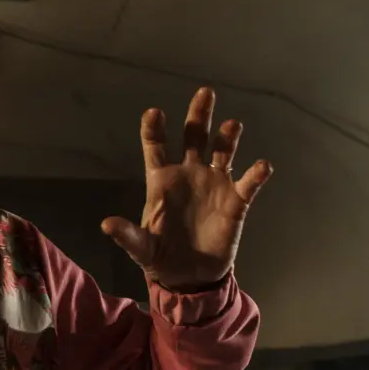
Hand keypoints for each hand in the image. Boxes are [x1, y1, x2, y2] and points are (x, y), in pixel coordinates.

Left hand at [101, 87, 272, 291]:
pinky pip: (247, 184)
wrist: (189, 277)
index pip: (156, 147)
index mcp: (161, 180)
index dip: (154, 129)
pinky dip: (256, 175)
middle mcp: (188, 175)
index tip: (154, 112)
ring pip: (222, 152)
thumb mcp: (140, 248)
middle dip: (198, 115)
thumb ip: (127, 235)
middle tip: (205, 92)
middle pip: (194, 137)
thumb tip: (106, 225)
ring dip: (228, 138)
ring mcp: (213, 185)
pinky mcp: (235, 202)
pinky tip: (262, 167)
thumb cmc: (160, 256)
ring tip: (232, 125)